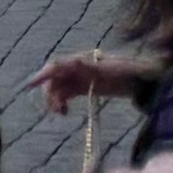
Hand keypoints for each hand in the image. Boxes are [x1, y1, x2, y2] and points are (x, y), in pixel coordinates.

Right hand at [39, 48, 165, 113]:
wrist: (144, 79)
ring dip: (55, 100)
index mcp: (80, 60)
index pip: (56, 66)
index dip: (42, 75)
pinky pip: (66, 94)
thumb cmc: (129, 70)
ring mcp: (79, 78)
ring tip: (62, 113)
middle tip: (56, 109)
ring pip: (58, 88)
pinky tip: (64, 112)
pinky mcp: (84, 88)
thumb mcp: (110, 69)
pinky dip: (61, 103)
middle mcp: (76, 68)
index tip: (29, 85)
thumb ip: (91, 67)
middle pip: (54, 78)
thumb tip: (74, 61)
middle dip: (50, 93)